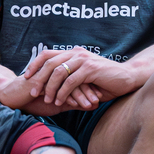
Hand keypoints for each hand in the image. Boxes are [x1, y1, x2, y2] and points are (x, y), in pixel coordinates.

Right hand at [0, 72, 101, 114]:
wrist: (12, 98)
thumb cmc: (35, 100)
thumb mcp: (58, 103)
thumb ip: (74, 102)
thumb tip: (92, 105)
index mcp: (60, 73)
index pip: (80, 77)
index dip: (91, 87)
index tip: (101, 97)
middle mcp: (55, 70)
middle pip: (77, 77)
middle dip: (89, 90)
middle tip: (100, 100)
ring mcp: (47, 73)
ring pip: (69, 82)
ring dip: (81, 94)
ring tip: (90, 105)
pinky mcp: (39, 80)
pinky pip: (57, 87)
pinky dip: (67, 96)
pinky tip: (75, 104)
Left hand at [23, 47, 142, 106]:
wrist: (127, 78)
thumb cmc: (105, 81)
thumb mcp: (84, 78)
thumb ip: (69, 79)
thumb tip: (50, 89)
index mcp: (73, 52)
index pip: (47, 54)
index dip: (34, 64)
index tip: (26, 77)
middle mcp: (76, 53)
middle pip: (49, 62)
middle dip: (38, 78)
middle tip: (33, 92)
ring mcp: (83, 59)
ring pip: (58, 72)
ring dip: (50, 87)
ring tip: (47, 100)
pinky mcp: (90, 69)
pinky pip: (70, 81)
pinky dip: (63, 93)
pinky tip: (60, 101)